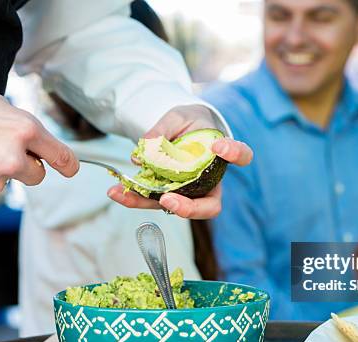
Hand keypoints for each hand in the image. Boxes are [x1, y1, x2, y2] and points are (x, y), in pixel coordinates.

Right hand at [0, 79, 78, 204]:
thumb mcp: (0, 108)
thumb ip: (25, 130)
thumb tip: (40, 148)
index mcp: (25, 130)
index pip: (62, 157)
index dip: (69, 165)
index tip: (70, 169)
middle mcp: (14, 158)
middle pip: (38, 175)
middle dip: (27, 166)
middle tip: (2, 150)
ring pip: (9, 182)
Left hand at [108, 104, 252, 218]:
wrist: (179, 130)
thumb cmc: (188, 122)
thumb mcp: (177, 116)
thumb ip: (164, 128)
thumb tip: (144, 150)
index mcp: (222, 154)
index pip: (241, 156)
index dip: (235, 154)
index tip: (219, 147)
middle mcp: (210, 180)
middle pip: (210, 205)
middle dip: (189, 208)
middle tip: (168, 200)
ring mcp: (190, 192)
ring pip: (175, 208)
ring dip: (148, 203)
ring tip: (123, 194)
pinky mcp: (168, 194)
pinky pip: (153, 200)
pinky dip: (133, 198)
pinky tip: (116, 191)